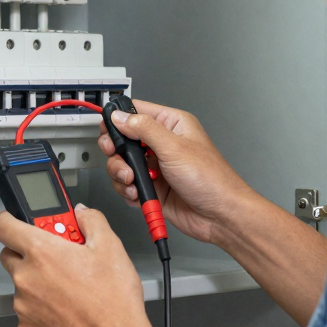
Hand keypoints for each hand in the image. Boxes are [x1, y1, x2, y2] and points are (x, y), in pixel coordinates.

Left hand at [0, 205, 157, 326]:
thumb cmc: (114, 302)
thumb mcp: (111, 247)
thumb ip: (91, 221)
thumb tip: (82, 213)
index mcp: (41, 252)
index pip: (3, 225)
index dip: (9, 219)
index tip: (19, 221)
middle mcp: (26, 278)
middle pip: (10, 254)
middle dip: (28, 252)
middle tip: (57, 255)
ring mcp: (23, 306)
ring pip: (21, 285)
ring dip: (38, 282)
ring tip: (70, 288)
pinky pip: (28, 311)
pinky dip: (42, 308)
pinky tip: (67, 308)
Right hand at [97, 98, 255, 245]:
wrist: (219, 215)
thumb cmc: (211, 179)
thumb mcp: (174, 148)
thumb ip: (144, 129)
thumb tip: (120, 117)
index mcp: (171, 125)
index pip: (136, 111)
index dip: (118, 118)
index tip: (108, 129)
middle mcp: (162, 144)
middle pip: (123, 139)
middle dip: (116, 150)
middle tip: (117, 156)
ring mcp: (155, 167)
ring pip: (121, 164)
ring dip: (121, 173)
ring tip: (132, 180)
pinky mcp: (151, 187)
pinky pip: (127, 185)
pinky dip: (127, 190)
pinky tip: (139, 194)